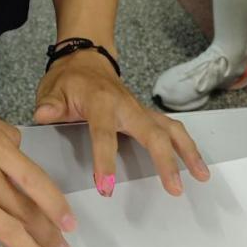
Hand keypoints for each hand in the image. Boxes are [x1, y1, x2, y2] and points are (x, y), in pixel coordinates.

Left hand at [34, 50, 209, 197]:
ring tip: (201, 176)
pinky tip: (196, 165)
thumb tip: (44, 115)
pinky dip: (186, 146)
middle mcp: (127, 106)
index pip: (104, 134)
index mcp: (100, 102)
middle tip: (174, 188)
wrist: (85, 58)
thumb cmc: (69, 78)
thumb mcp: (53, 89)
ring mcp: (140, 110)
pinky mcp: (146, 115)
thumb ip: (50, 105)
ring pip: (170, 129)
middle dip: (165, 160)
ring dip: (188, 152)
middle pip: (152, 132)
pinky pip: (171, 129)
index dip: (105, 160)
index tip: (106, 186)